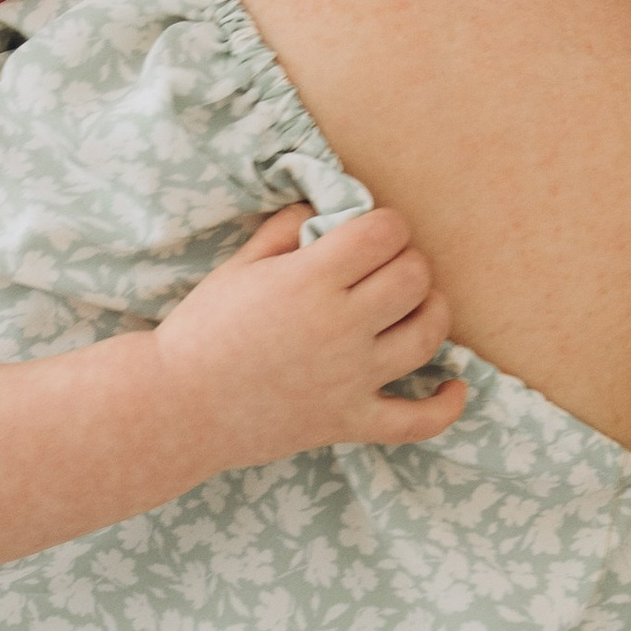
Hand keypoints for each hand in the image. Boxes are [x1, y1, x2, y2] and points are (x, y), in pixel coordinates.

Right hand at [152, 205, 463, 467]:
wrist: (175, 407)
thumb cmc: (201, 330)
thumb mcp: (238, 266)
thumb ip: (286, 230)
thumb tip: (327, 209)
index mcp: (311, 280)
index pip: (385, 232)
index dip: (386, 225)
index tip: (370, 234)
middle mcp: (340, 326)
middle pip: (415, 276)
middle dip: (406, 262)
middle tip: (383, 269)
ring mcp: (350, 378)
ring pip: (428, 335)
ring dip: (432, 312)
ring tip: (415, 307)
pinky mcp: (349, 421)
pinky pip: (416, 421)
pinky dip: (445, 406)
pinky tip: (454, 386)